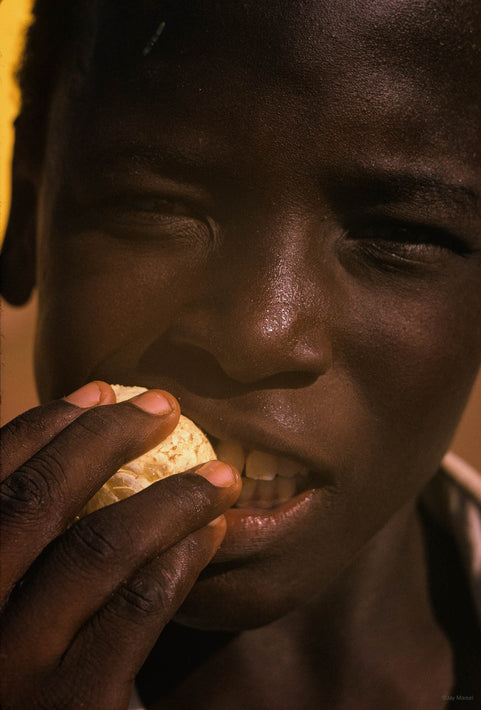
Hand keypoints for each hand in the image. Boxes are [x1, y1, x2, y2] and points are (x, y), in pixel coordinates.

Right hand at [0, 382, 239, 708]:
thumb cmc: (20, 671)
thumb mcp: (2, 598)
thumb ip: (21, 541)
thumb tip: (65, 457)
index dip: (44, 424)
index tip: (98, 390)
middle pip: (37, 499)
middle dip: (105, 436)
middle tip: (164, 406)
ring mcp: (13, 668)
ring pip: (98, 548)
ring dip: (169, 498)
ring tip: (217, 475)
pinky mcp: (73, 707)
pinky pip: (136, 608)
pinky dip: (180, 560)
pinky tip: (208, 536)